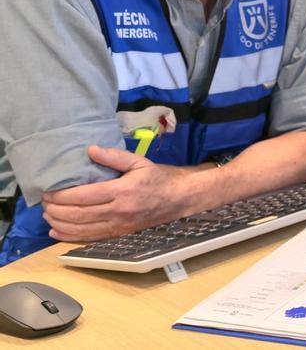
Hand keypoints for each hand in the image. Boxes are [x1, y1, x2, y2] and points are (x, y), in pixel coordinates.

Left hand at [41, 145, 198, 242]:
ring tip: (47, 215)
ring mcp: (119, 225)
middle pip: (79, 214)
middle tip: (44, 203)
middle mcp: (118, 211)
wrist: (179, 199)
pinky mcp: (119, 234)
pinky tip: (56, 232)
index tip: (49, 191)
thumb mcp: (140, 162)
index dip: (62, 196)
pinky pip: (90, 238)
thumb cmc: (158, 179)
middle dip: (56, 210)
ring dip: (60, 223)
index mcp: (122, 191)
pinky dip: (70, 237)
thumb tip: (90, 150)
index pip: (84, 196)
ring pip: (82, 228)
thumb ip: (114, 156)